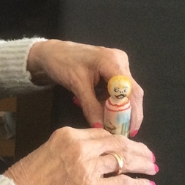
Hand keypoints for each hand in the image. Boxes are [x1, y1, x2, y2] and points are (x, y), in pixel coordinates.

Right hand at [4, 127, 157, 184]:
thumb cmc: (29, 178)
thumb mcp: (50, 150)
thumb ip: (72, 148)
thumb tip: (94, 153)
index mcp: (69, 135)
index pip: (103, 134)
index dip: (121, 140)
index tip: (131, 146)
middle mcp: (81, 147)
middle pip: (118, 144)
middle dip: (138, 150)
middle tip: (150, 156)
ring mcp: (88, 168)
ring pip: (123, 161)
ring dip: (142, 165)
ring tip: (152, 169)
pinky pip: (123, 184)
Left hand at [26, 39, 144, 134]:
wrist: (51, 53)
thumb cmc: (62, 63)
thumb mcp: (77, 86)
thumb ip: (90, 107)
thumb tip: (101, 128)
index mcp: (113, 61)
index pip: (130, 90)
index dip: (133, 112)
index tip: (129, 131)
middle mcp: (120, 61)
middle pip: (131, 92)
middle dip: (126, 113)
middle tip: (121, 132)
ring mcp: (117, 64)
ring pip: (123, 93)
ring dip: (115, 109)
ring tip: (104, 120)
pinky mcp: (112, 69)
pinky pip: (115, 90)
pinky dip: (108, 102)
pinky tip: (96, 106)